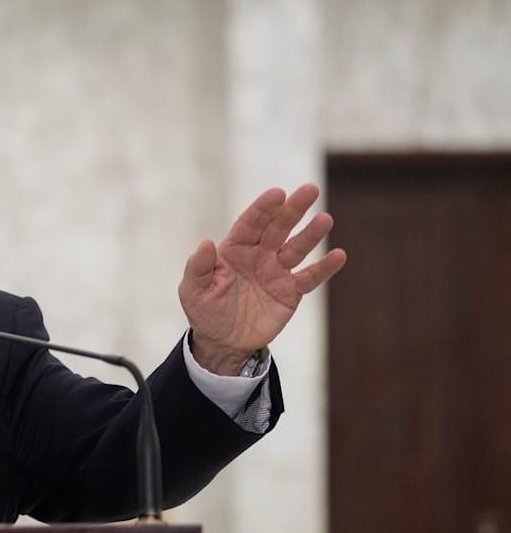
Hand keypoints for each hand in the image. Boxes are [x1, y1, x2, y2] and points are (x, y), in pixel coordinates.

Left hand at [179, 184, 346, 374]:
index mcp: (234, 249)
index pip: (250, 223)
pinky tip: (338, 255)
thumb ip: (199, 267)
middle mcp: (259, 255)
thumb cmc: (204, 310)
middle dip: (293, 209)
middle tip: (310, 190)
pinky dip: (324, 268)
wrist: (222, 342)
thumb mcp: (193, 290)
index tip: (278, 193)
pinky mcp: (290, 292)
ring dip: (311, 234)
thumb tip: (205, 243)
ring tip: (325, 219)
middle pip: (278, 228)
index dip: (263, 208)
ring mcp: (276, 272)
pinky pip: (309, 278)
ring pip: (296, 248)